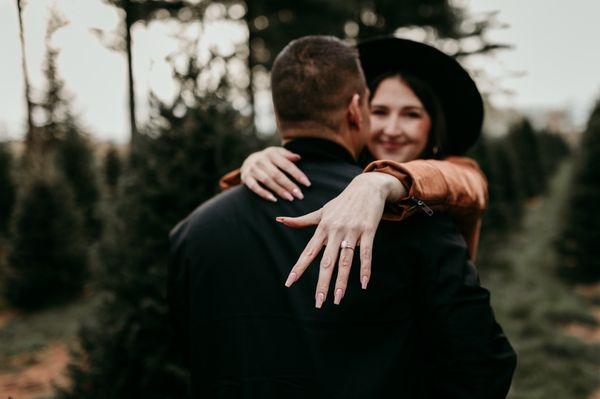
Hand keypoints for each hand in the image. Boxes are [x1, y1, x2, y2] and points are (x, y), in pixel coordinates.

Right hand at [240, 147, 310, 201]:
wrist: (248, 161)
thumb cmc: (269, 159)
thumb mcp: (277, 153)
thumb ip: (288, 155)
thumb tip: (299, 158)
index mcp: (271, 153)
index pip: (287, 165)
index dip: (297, 174)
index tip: (307, 184)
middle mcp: (261, 160)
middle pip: (277, 175)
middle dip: (289, 185)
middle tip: (300, 195)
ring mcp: (253, 169)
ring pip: (267, 181)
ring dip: (279, 190)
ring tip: (290, 198)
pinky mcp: (246, 178)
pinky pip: (255, 187)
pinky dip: (264, 193)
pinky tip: (273, 199)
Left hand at [276, 172, 406, 307]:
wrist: (367, 187)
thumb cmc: (342, 202)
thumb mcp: (322, 211)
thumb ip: (302, 220)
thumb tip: (279, 220)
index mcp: (322, 228)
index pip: (308, 252)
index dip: (299, 268)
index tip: (289, 283)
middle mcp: (335, 231)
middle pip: (326, 262)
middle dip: (322, 283)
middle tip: (318, 302)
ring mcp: (352, 231)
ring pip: (345, 261)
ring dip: (342, 281)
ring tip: (338, 299)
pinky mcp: (368, 230)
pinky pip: (366, 253)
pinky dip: (365, 269)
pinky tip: (364, 284)